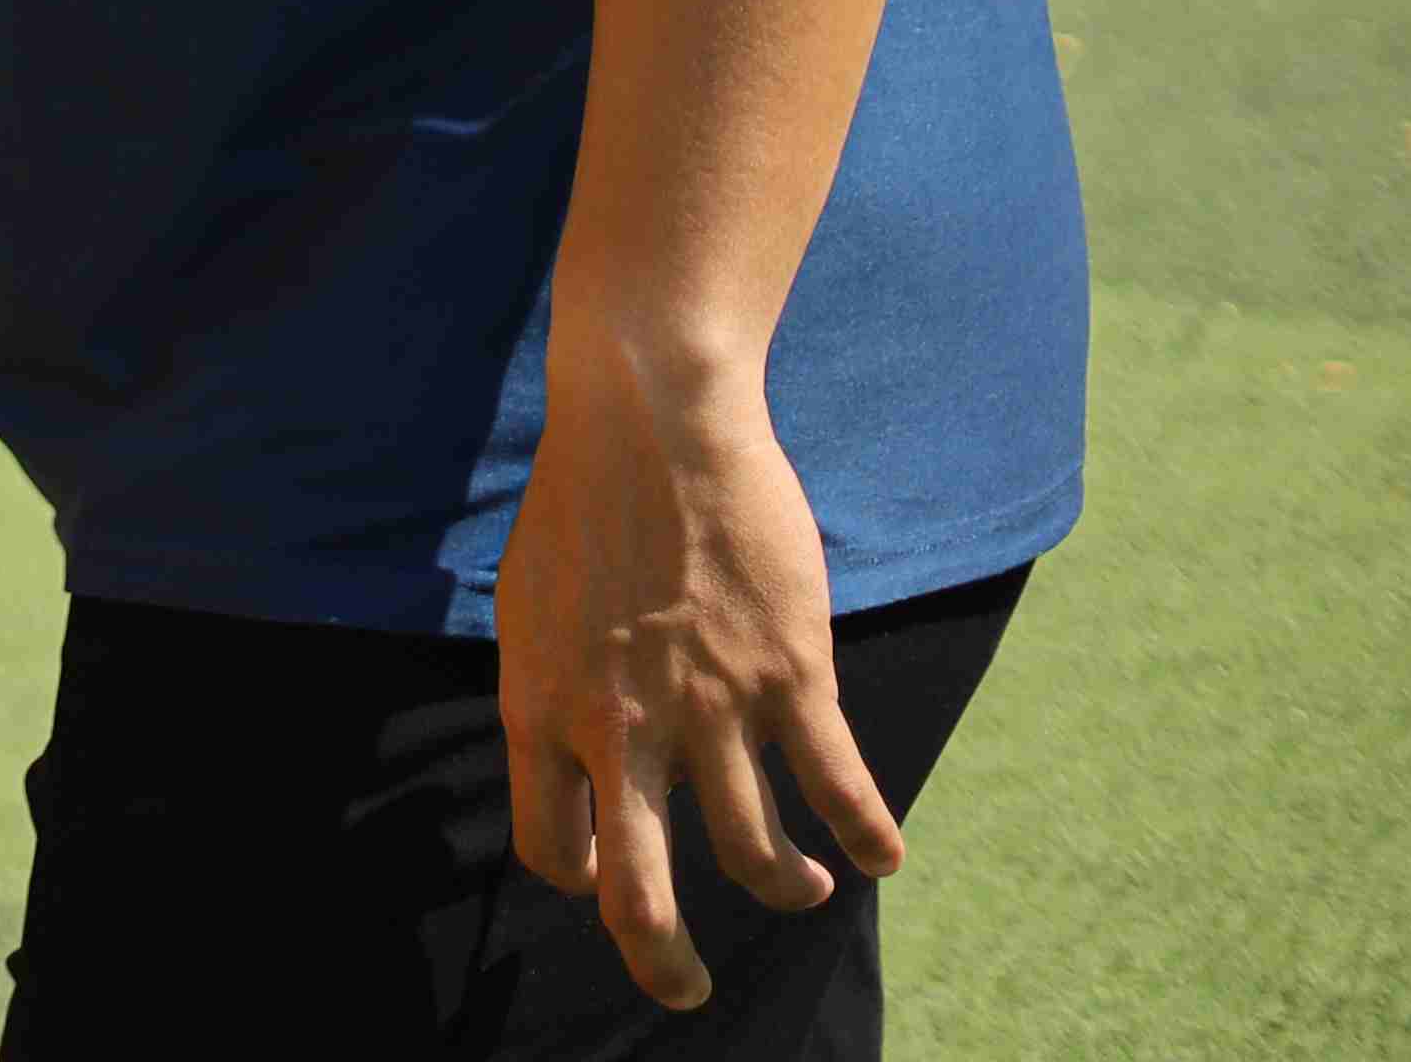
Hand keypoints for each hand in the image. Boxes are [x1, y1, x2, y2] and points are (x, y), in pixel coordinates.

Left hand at [493, 353, 903, 1011]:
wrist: (652, 419)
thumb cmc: (582, 503)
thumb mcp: (530, 606)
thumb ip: (554, 689)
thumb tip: (572, 759)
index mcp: (543, 708)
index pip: (552, 847)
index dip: (581, 878)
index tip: (608, 878)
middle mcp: (619, 728)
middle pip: (637, 893)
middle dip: (661, 959)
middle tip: (683, 991)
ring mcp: (710, 707)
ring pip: (753, 854)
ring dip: (783, 887)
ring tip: (799, 890)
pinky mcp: (790, 675)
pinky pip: (839, 785)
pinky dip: (866, 836)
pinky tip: (879, 858)